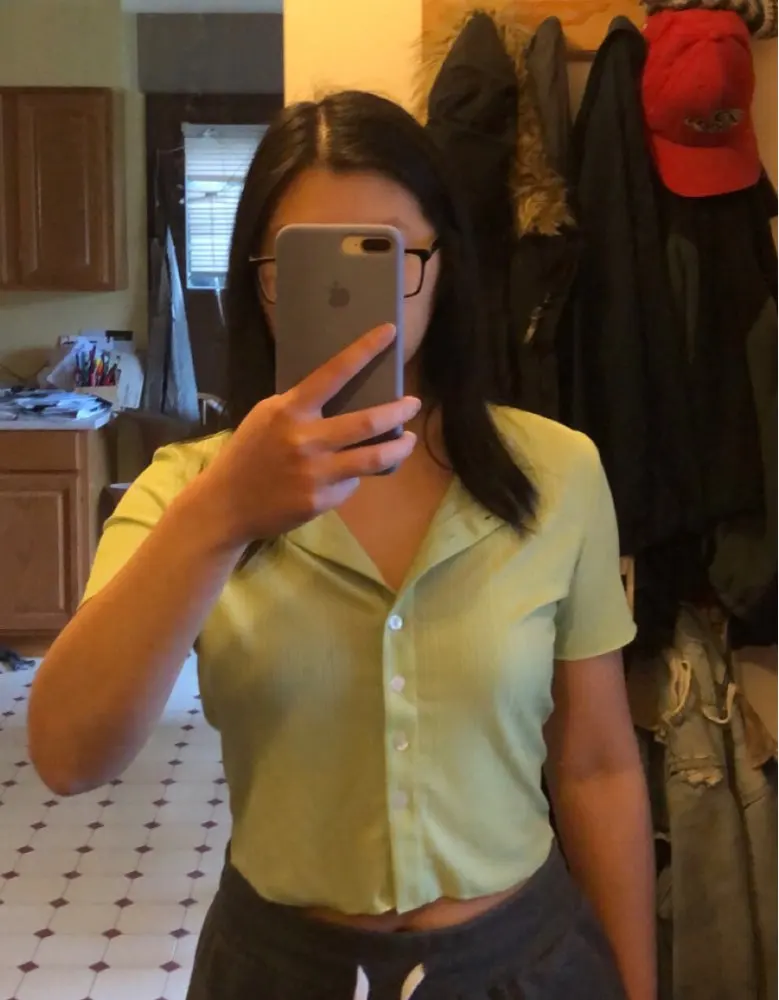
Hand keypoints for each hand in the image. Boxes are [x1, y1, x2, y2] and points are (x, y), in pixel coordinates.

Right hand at [198, 324, 419, 547]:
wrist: (226, 504)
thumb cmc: (248, 455)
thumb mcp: (266, 418)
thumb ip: (301, 408)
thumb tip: (344, 399)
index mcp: (289, 410)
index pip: (333, 372)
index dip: (364, 350)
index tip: (390, 332)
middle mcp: (306, 439)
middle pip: (367, 422)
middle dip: (398, 411)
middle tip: (413, 404)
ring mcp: (315, 472)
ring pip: (373, 458)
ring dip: (398, 447)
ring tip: (409, 441)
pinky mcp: (321, 500)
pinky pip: (351, 484)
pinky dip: (355, 477)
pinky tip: (350, 475)